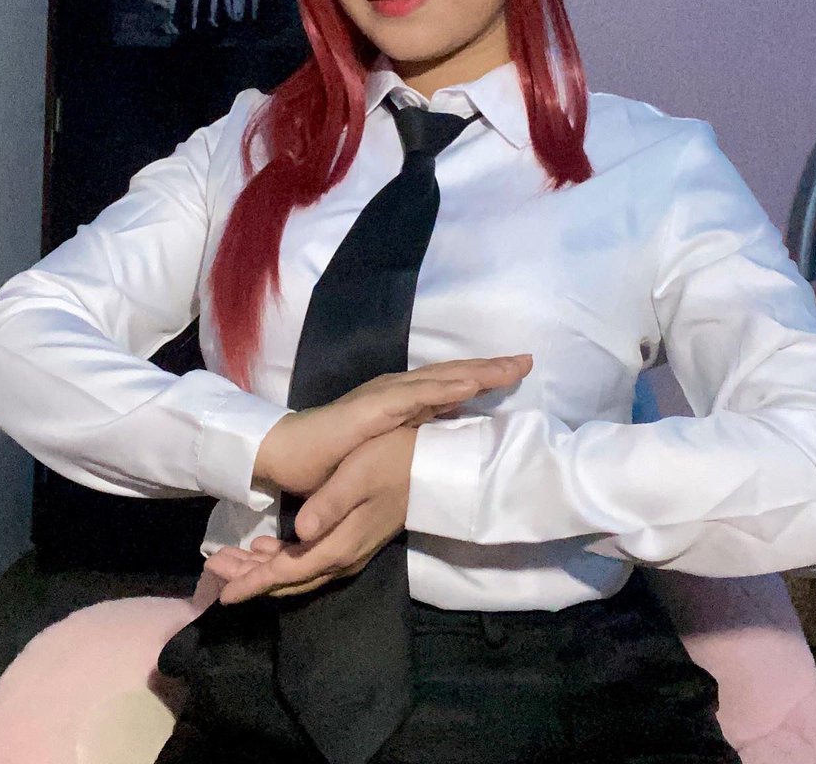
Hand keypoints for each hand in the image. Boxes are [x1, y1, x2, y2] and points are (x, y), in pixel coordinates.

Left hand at [210, 427, 416, 602]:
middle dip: (251, 577)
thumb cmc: (393, 460)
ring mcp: (352, 550)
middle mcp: (345, 556)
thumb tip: (300, 532)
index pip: (289, 572)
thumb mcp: (358, 474)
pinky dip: (285, 558)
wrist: (434, 465)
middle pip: (291, 578)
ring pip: (300, 571)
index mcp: (341, 543)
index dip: (254, 582)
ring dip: (264, 567)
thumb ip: (329, 505)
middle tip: (215, 569)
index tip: (222, 592)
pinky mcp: (355, 539)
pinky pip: (312, 561)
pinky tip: (269, 546)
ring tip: (232, 559)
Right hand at [253, 353, 530, 496]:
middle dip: (492, 367)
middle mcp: (398, 391)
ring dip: (476, 372)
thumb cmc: (333, 456)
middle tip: (527, 360)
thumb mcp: (386, 447)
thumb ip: (414, 440)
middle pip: (453, 374)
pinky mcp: (372, 411)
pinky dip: (443, 390)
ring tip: (509, 368)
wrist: (288, 454)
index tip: (521, 369)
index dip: (486, 375)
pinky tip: (467, 385)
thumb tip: (447, 442)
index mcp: (403, 400)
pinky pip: (413, 399)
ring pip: (440, 380)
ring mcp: (385, 397)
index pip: (451, 383)